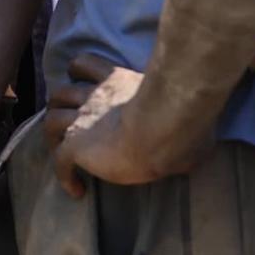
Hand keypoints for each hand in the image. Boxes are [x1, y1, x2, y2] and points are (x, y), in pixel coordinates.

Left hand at [51, 55, 210, 196]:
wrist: (160, 129)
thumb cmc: (182, 119)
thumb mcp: (186, 111)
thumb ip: (188, 119)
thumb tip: (203, 138)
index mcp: (117, 81)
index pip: (86, 65)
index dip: (78, 73)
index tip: (80, 82)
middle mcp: (94, 96)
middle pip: (61, 92)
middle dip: (59, 105)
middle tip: (67, 121)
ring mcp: (82, 120)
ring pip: (51, 121)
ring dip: (54, 135)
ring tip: (63, 152)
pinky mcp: (77, 146)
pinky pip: (60, 161)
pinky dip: (63, 175)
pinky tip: (76, 189)